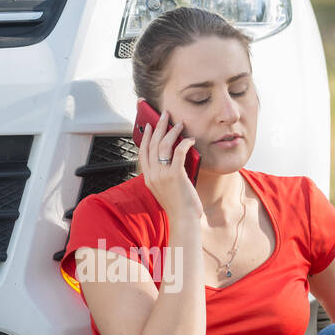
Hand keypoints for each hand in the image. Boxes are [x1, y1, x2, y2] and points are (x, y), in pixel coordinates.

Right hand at [136, 102, 202, 221]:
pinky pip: (179, 152)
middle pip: (152, 144)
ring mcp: (162, 174)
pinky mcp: (175, 175)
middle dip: (159, 126)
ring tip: (180, 123)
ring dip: (172, 131)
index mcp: (148, 178)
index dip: (146, 136)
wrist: (183, 220)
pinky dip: (185, 143)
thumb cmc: (179, 206)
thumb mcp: (166, 188)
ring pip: (163, 145)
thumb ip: (165, 174)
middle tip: (165, 114)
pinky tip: (190, 139)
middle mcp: (153, 174)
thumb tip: (175, 156)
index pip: (143, 152)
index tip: (151, 125)